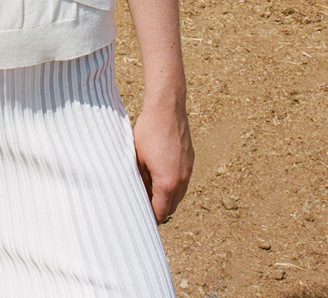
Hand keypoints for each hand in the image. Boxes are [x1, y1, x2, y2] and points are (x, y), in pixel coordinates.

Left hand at [132, 102, 193, 224]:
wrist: (167, 108)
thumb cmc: (148, 132)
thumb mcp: (138, 159)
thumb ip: (140, 182)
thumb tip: (139, 195)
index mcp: (167, 184)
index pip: (160, 213)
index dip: (150, 219)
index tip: (140, 218)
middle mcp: (182, 180)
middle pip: (171, 207)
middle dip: (158, 209)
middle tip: (143, 206)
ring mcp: (188, 170)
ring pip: (179, 195)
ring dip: (167, 197)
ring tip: (150, 190)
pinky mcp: (190, 160)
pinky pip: (183, 181)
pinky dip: (173, 184)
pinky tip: (160, 174)